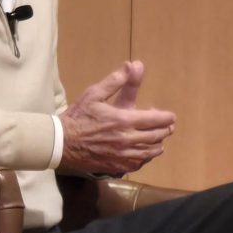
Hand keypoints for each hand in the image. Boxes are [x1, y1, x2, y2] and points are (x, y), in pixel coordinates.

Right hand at [59, 61, 175, 174]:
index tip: (171, 116)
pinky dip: (146, 157)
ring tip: (159, 139)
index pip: (155, 120)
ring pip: (151, 152)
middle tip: (168, 126)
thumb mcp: (94, 94)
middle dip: (165, 130)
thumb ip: (115, 81)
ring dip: (158, 144)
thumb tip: (133, 65)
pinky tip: (144, 152)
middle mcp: (126, 139)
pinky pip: (139, 163)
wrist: (61, 143)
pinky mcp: (117, 166)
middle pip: (156, 136)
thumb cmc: (78, 116)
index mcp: (123, 120)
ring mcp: (123, 155)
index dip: (166, 118)